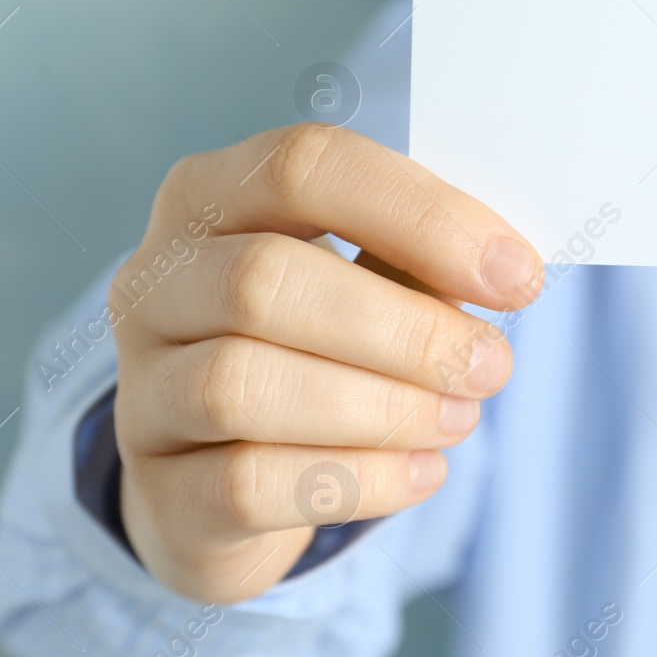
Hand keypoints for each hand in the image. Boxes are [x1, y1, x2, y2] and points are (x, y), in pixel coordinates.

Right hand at [111, 124, 542, 603]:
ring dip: (381, 407)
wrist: (221, 485)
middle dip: (404, 329)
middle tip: (491, 365)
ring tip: (459, 418)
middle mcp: (155, 282)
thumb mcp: (360, 286)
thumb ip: (415, 264)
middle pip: (264, 281)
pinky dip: (357, 479)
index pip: (305, 167)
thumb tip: (503, 268)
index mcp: (211, 197)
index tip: (514, 275)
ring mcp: (142, 390)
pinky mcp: (161, 489)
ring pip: (243, 386)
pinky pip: (247, 483)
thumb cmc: (310, 355)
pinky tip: (422, 472)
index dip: (421, 215)